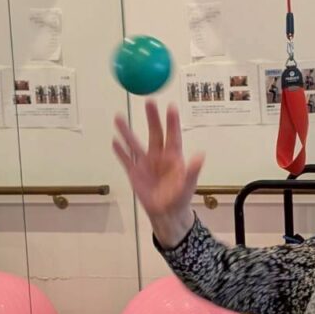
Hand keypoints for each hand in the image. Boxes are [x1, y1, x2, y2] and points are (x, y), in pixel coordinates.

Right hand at [113, 101, 203, 246]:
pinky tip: (114, 141)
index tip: (170, 106)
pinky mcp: (134, 172)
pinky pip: (125, 159)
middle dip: (152, 117)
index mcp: (173, 156)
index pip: (172, 135)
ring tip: (119, 117)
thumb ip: (193, 170)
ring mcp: (145, 163)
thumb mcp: (188, 185)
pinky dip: (120, 151)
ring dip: (126, 131)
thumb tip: (200, 155)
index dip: (172, 121)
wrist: (166, 212)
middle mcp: (159, 155)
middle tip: (148, 101)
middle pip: (154, 133)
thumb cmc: (180, 197)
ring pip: (135, 143)